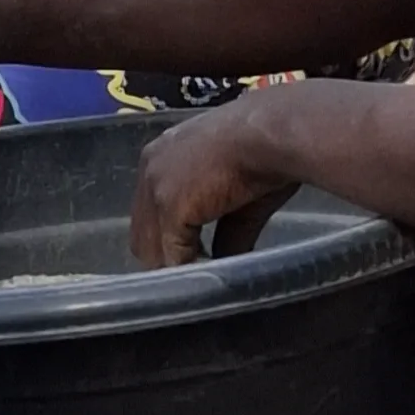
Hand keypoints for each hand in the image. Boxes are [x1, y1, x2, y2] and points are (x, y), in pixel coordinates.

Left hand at [128, 98, 301, 267]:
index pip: (149, 212)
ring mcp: (155, 187)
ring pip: (150, 248)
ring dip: (174, 268)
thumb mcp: (238, 195)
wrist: (272, 132)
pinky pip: (170, 256)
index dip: (169, 239)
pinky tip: (207, 280)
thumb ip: (225, 232)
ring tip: (200, 282)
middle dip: (167, 258)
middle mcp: (149, 169)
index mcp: (162, 157)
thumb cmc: (266, 152)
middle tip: (195, 277)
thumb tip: (224, 264)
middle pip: (142, 232)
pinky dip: (187, 273)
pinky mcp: (169, 207)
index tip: (193, 258)